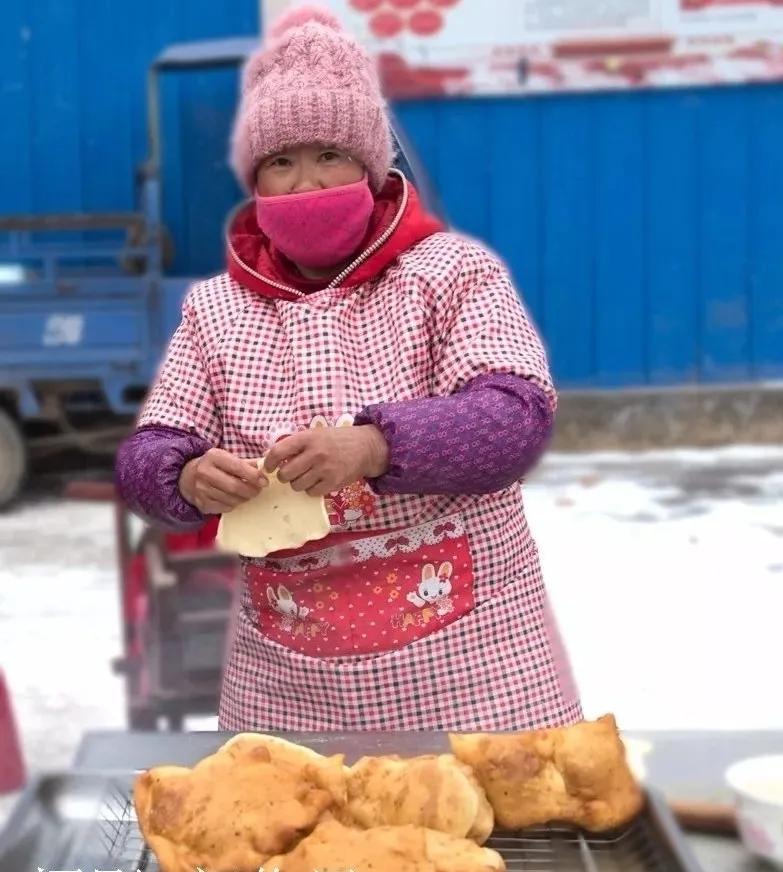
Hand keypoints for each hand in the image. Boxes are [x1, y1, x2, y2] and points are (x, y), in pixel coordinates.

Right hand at [179, 448, 266, 513]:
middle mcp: (205, 472)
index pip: (238, 467)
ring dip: (244, 498)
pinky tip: (235, 499)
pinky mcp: (202, 503)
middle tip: (258, 490)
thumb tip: (264, 467)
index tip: (264, 481)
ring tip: (247, 494)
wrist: (186, 477)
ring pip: (231, 499)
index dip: (254, 476)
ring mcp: (201, 489)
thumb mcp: (226, 458)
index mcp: (214, 457)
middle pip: (235, 486)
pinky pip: (225, 507)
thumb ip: (246, 463)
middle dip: (251, 490)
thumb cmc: (214, 466)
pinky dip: (234, 504)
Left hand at [264, 425, 388, 496]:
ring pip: (297, 485)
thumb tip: (273, 458)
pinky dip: (311, 490)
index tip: (269, 467)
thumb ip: (297, 444)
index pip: (278, 452)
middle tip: (290, 474)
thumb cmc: (337, 440)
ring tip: (306, 477)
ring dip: (298, 483)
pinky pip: (311, 492)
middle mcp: (315, 453)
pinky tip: (317, 482)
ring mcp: (324, 469)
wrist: (366, 447)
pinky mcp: (333, 482)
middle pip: (285, 473)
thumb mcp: (316, 434)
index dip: (269, 462)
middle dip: (284, 476)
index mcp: (307, 438)